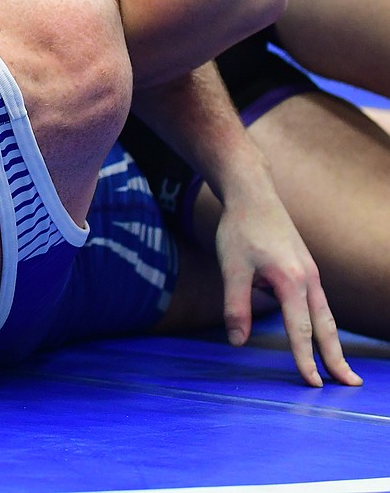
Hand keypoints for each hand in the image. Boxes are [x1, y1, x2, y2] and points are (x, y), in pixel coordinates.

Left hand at [214, 173, 361, 387]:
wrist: (253, 195)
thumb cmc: (240, 230)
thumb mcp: (231, 268)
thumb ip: (235, 306)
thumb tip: (237, 342)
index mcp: (291, 281)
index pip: (300, 329)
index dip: (305, 359)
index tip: (313, 384)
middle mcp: (309, 279)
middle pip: (325, 326)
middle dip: (336, 358)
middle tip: (350, 385)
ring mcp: (311, 273)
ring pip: (326, 315)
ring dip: (334, 343)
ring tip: (343, 368)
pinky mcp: (306, 269)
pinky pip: (319, 303)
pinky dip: (325, 324)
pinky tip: (321, 334)